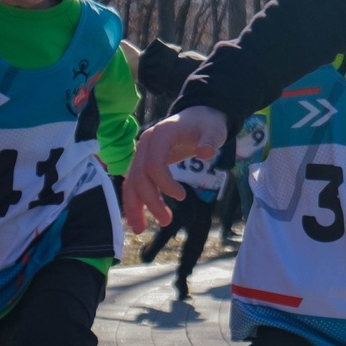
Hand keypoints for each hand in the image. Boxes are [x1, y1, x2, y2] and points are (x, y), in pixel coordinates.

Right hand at [125, 107, 227, 232]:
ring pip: (131, 181)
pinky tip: (137, 218)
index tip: (181, 198)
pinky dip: (133, 200)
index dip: (164, 183)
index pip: (154, 163)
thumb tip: (205, 152)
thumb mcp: (214, 130)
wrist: (197, 116)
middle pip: (139, 175)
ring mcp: (141, 152)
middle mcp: (145, 143)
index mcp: (161, 134)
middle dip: (149, 201)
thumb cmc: (206, 124)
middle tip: (166, 222)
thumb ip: (210, 140)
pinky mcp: (143, 162)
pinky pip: (133, 182)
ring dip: (134, 206)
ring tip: (139, 229)